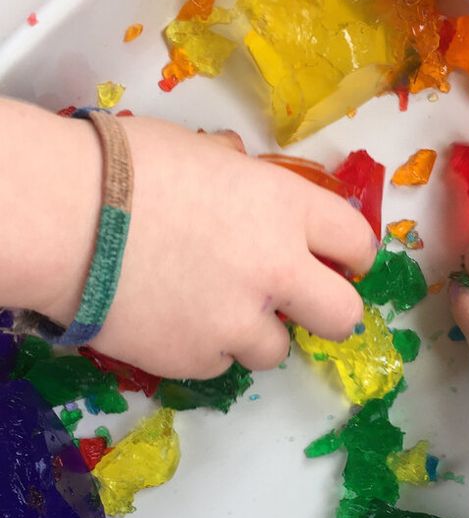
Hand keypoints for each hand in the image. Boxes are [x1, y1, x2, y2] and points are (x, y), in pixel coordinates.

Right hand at [46, 116, 375, 377]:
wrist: (62, 219)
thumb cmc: (126, 167)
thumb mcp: (202, 154)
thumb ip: (243, 179)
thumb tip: (244, 177)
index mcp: (285, 208)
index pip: (357, 242)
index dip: (351, 256)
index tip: (340, 263)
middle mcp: (278, 271)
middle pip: (343, 314)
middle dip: (329, 312)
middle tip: (303, 307)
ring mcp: (240, 322)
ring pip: (276, 349)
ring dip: (253, 333)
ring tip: (206, 307)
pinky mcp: (198, 360)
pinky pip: (219, 364)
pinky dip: (203, 347)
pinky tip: (169, 319)